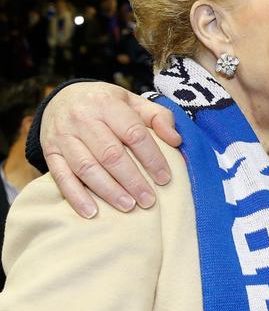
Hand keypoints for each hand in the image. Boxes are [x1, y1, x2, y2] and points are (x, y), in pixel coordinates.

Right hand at [41, 82, 181, 217]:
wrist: (62, 98)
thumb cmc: (107, 103)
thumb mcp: (133, 101)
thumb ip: (158, 117)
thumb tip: (176, 140)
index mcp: (108, 104)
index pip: (134, 134)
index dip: (152, 158)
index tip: (165, 178)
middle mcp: (83, 118)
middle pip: (110, 154)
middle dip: (132, 180)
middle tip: (148, 200)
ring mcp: (63, 135)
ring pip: (87, 168)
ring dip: (109, 191)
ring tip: (128, 206)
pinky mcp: (50, 151)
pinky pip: (61, 177)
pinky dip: (76, 196)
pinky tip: (91, 212)